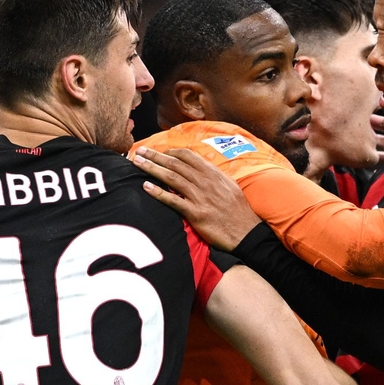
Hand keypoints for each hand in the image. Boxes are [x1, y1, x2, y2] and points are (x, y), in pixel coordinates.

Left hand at [132, 146, 262, 249]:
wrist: (246, 233)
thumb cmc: (238, 211)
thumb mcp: (229, 186)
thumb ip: (213, 176)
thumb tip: (199, 169)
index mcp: (214, 174)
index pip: (189, 156)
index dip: (171, 151)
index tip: (159, 152)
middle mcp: (206, 182)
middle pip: (175, 164)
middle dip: (155, 156)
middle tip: (140, 151)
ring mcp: (200, 197)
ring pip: (171, 178)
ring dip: (151, 168)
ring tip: (137, 163)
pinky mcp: (196, 214)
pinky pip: (173, 201)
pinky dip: (158, 193)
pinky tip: (146, 187)